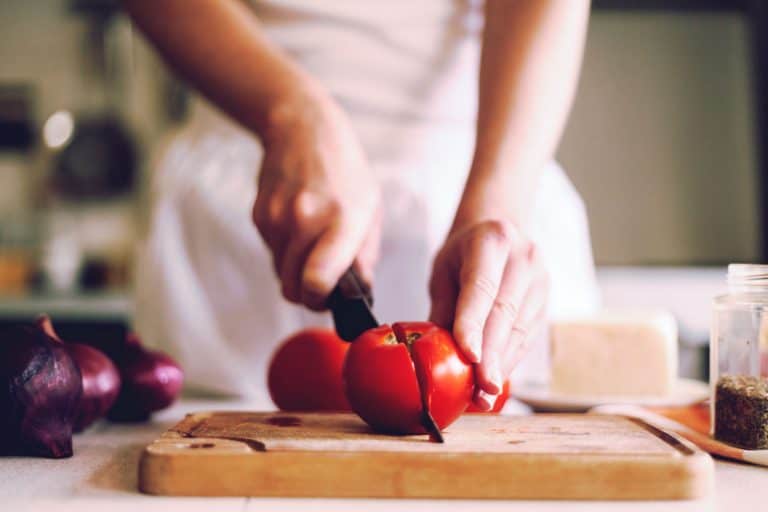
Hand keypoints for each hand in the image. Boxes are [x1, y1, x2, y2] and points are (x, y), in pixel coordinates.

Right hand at [252, 93, 380, 309]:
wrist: (301, 129)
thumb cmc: (344, 171)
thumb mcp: (370, 208)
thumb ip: (365, 255)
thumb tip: (359, 293)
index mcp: (341, 220)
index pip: (317, 280)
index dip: (319, 300)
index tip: (327, 297)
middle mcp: (305, 220)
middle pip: (293, 288)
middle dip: (307, 293)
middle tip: (322, 282)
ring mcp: (277, 218)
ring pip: (280, 273)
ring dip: (295, 270)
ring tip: (312, 243)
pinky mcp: (259, 216)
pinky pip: (271, 253)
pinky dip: (284, 251)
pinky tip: (297, 225)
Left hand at [429, 220, 547, 409]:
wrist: (499, 232)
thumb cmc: (463, 254)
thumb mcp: (443, 270)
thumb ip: (442, 307)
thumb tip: (435, 354)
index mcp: (492, 240)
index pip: (482, 287)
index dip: (474, 323)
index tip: (469, 356)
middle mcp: (524, 258)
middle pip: (505, 313)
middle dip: (491, 356)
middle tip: (479, 390)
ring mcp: (541, 280)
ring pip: (520, 330)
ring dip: (501, 366)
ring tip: (483, 396)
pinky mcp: (547, 302)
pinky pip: (527, 338)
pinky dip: (509, 362)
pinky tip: (494, 381)